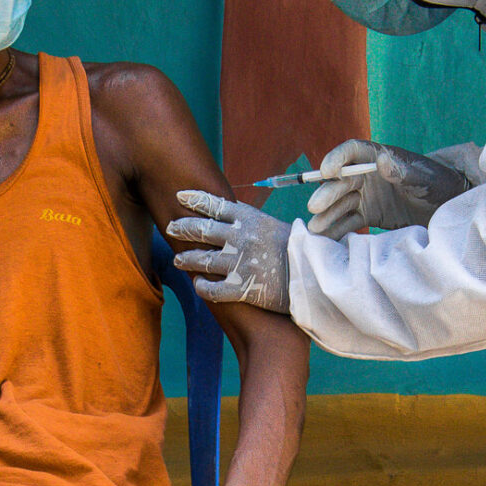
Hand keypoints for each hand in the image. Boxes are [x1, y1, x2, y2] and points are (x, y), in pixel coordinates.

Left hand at [168, 191, 291, 312]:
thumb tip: (230, 217)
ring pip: (200, 259)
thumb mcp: (273, 226)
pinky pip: (211, 289)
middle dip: (181, 228)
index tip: (179, 196)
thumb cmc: (298, 250)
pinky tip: (198, 285)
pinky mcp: (240, 287)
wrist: (314, 276)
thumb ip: (250, 223)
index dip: (194, 199)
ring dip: (186, 259)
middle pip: (200, 229)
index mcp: (249, 219)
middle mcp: (239, 237)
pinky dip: (202, 287)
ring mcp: (238, 263)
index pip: (214, 204)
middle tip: (171, 228)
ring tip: (179, 260)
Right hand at [305, 139, 475, 236]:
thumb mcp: (423, 178)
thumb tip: (381, 161)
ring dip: (327, 215)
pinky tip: (326, 240)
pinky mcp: (370, 215)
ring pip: (341, 204)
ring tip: (315, 230)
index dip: (336, 159)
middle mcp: (368, 175)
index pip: (351, 152)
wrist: (450, 208)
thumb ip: (402, 171)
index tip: (326, 172)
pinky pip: (349, 221)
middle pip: (341, 181)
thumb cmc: (440, 184)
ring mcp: (367, 196)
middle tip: (314, 208)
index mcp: (379, 158)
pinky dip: (337, 230)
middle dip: (327, 194)